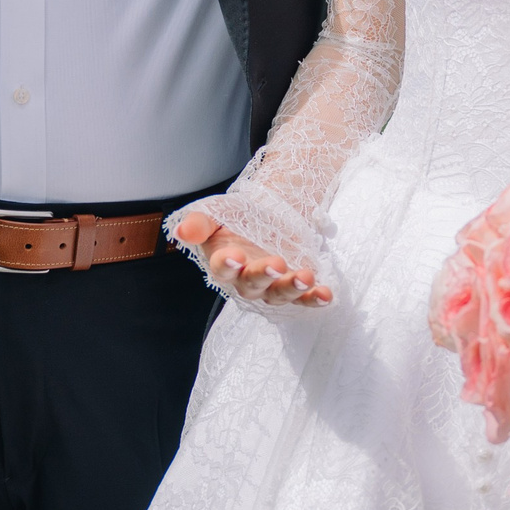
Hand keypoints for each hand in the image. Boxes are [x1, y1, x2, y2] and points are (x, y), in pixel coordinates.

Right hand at [171, 210, 331, 306]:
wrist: (269, 214)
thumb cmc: (237, 216)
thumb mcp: (216, 212)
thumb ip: (199, 222)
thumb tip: (182, 229)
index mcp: (224, 264)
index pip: (221, 269)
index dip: (227, 265)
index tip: (235, 255)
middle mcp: (247, 281)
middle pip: (252, 286)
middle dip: (263, 276)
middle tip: (275, 263)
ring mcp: (272, 286)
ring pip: (279, 295)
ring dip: (292, 288)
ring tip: (305, 276)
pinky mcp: (296, 286)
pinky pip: (306, 298)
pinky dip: (315, 298)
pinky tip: (327, 294)